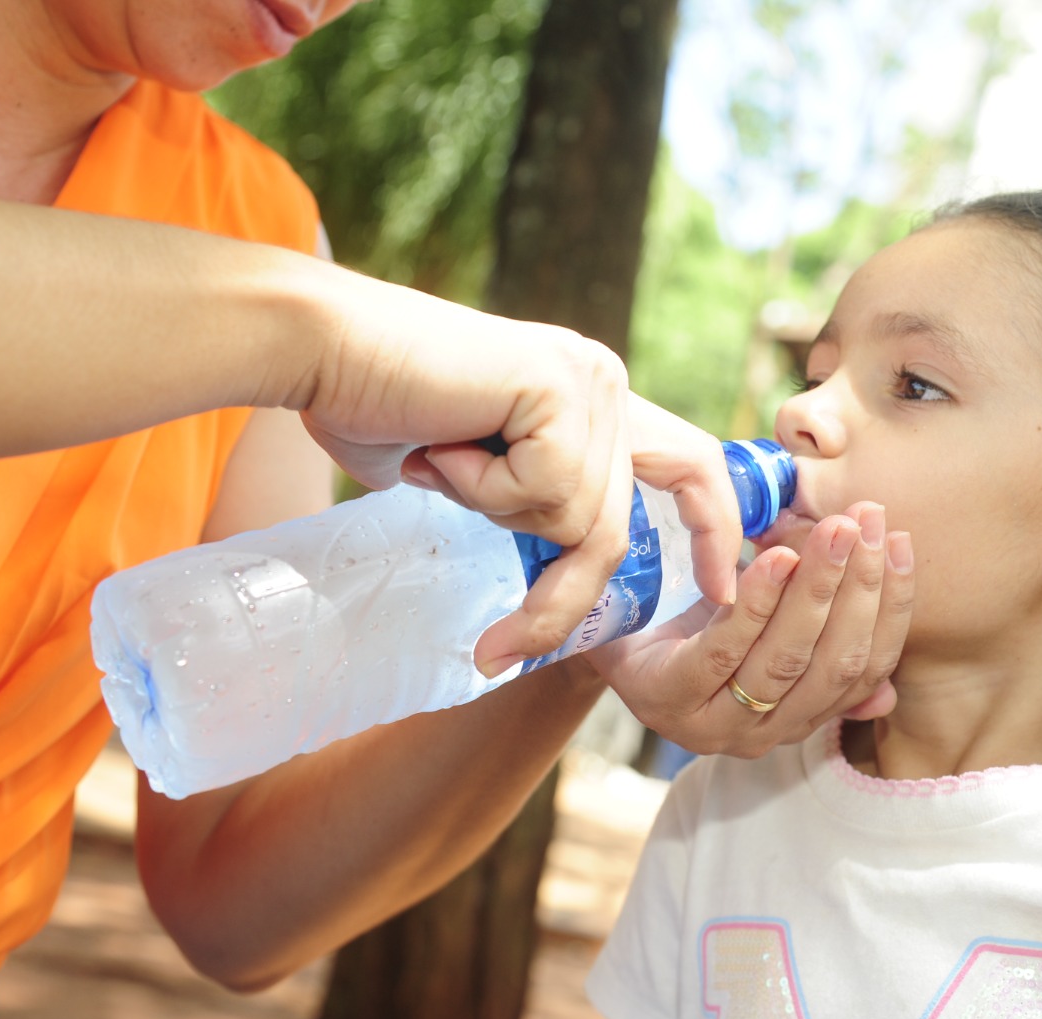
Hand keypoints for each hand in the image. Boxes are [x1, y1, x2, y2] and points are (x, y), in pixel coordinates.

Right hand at [290, 276, 740, 673]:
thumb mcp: (471, 474)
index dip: (712, 529)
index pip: (687, 466)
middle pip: (613, 527)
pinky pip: (542, 492)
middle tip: (501, 648)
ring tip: (437, 458)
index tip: (723, 590)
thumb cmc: (373, 404)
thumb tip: (558, 568)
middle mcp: (604, 384)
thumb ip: (525, 502)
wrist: (317, 347)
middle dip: (562, 598)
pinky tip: (440, 443)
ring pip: (575, 519)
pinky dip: (481, 489)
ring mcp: (587, 380)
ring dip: (492, 515)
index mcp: (592, 399)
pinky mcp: (558, 385)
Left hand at [587, 502, 915, 757]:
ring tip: (834, 529)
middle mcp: (762, 735)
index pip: (864, 669)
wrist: (603, 630)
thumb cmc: (691, 625)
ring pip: (786, 657)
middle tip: (868, 522)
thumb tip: (886, 692)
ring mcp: (713, 726)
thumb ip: (823, 648)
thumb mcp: (764, 631)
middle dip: (860, 588)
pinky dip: (758, 601)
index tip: (901, 544)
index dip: (890, 608)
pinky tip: (776, 557)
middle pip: (832, 662)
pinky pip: (725, 650)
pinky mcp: (668, 700)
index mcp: (797, 719)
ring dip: (819, 588)